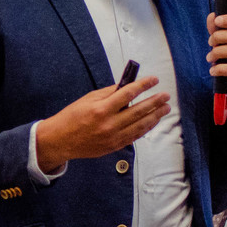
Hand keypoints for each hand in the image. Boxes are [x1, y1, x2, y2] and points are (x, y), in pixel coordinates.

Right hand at [35, 76, 169, 169]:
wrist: (60, 140)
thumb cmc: (72, 117)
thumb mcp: (87, 99)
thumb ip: (108, 93)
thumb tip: (126, 86)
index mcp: (101, 109)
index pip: (128, 93)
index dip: (143, 85)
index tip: (153, 80)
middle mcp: (109, 124)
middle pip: (139, 111)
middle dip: (155, 102)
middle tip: (165, 95)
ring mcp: (113, 137)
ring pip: (140, 125)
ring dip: (155, 116)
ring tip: (165, 108)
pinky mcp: (114, 146)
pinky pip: (134, 136)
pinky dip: (145, 128)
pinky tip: (152, 121)